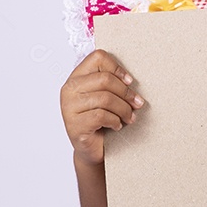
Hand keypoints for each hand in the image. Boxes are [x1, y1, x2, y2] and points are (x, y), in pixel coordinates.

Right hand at [60, 49, 145, 165]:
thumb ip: (111, 83)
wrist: (91, 148)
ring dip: (124, 109)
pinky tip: (117, 125)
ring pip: (105, 99)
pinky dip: (115, 121)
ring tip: (129, 117)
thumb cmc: (100, 119)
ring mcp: (69, 108)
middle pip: (105, 79)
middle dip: (126, 92)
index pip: (97, 58)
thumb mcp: (104, 96)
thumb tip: (130, 80)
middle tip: (137, 103)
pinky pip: (101, 116)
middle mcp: (69, 89)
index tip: (130, 81)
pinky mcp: (74, 125)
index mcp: (76, 77)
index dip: (117, 68)